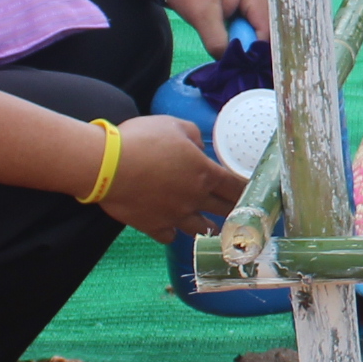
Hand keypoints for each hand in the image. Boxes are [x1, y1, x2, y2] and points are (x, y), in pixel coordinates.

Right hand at [96, 113, 244, 239]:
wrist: (106, 165)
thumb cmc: (141, 140)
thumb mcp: (173, 125)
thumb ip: (193, 135)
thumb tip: (198, 148)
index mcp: (205, 173)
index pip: (237, 186)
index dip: (248, 191)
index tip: (256, 195)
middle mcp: (195, 198)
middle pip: (226, 211)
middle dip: (236, 212)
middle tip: (240, 213)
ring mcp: (175, 216)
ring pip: (201, 229)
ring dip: (207, 226)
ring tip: (209, 225)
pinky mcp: (153, 227)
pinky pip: (170, 236)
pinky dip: (172, 231)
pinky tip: (170, 226)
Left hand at [155, 0, 270, 54]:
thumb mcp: (201, 16)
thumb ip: (218, 42)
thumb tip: (231, 64)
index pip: (267, 29)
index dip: (255, 50)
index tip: (240, 66)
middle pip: (269, 30)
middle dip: (252, 47)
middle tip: (235, 59)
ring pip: (262, 30)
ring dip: (248, 42)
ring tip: (230, 46)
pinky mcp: (252, 3)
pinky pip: (255, 26)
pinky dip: (244, 36)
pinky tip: (232, 38)